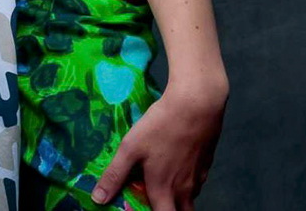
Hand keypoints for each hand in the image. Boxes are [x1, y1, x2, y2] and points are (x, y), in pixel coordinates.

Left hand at [91, 77, 225, 210]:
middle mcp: (185, 189)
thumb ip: (115, 175)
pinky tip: (177, 164)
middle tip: (155, 201)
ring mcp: (198, 177)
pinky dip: (187, 182)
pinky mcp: (206, 163)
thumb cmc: (160, 126)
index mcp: (164, 189)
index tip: (143, 209)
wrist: (196, 105)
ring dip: (179, 198)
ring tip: (163, 184)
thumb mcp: (130, 148)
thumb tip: (98, 199)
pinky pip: (197, 182)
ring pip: (191, 198)